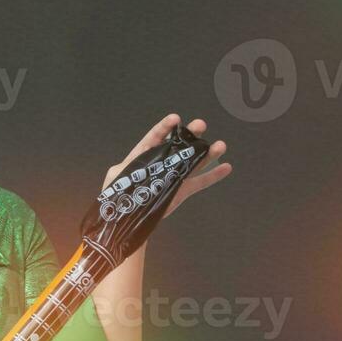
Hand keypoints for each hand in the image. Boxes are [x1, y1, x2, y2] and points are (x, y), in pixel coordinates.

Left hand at [103, 113, 233, 216]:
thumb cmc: (116, 198)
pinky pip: (199, 183)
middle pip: (178, 146)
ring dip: (208, 154)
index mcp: (143, 156)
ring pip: (193, 162)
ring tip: (221, 145)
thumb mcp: (115, 178)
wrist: (125, 222)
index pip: (154, 137)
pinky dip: (213, 176)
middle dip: (190, 135)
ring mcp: (173, 176)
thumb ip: (123, 167)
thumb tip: (132, 161)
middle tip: (201, 126)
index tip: (176, 118)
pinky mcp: (181, 191)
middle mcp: (162, 163)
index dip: (165, 127)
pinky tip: (226, 167)